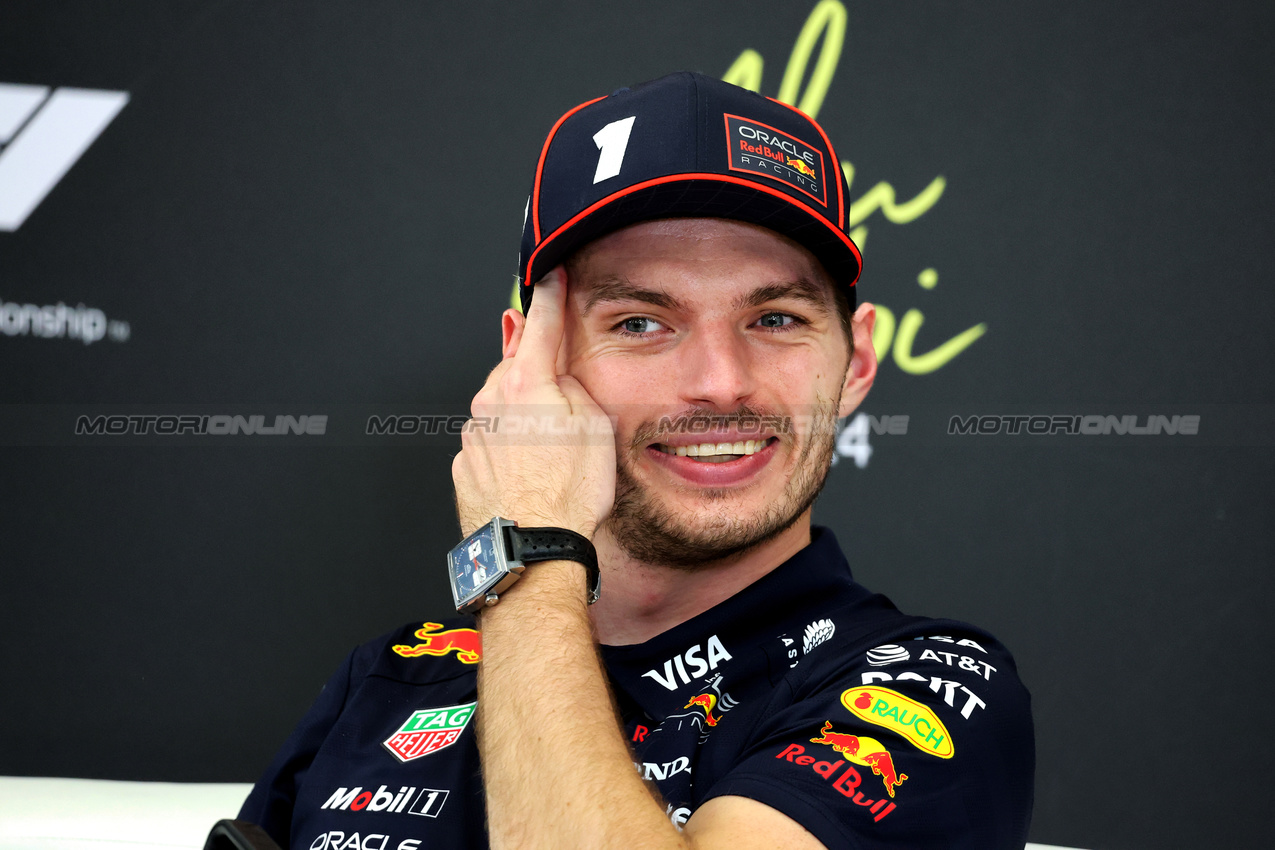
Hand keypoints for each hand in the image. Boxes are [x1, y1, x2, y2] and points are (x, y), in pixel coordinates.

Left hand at [452, 268, 615, 539]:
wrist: (533, 547)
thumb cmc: (570, 492)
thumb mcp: (594, 426)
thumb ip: (573, 387)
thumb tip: (558, 374)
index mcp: (526, 383)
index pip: (540, 324)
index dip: (549, 295)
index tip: (551, 275)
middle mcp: (490, 402)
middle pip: (516, 368)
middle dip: (536, 371)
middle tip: (563, 400)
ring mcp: (473, 434)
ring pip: (500, 408)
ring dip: (521, 416)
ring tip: (550, 454)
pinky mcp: (464, 464)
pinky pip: (488, 443)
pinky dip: (506, 448)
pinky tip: (528, 473)